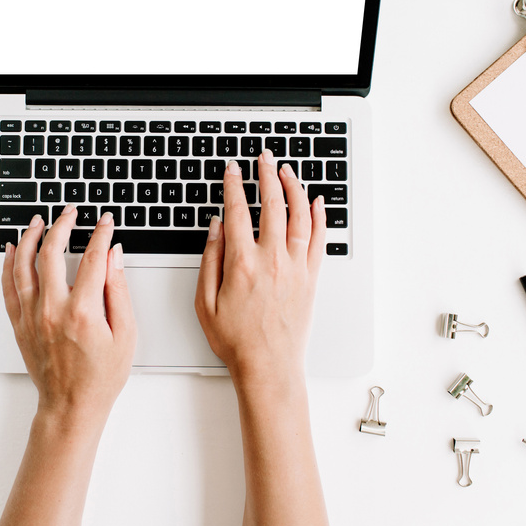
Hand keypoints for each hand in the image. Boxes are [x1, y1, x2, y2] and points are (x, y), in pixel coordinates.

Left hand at [1, 208, 136, 424]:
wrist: (71, 406)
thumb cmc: (101, 376)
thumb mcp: (125, 334)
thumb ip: (119, 290)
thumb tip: (114, 257)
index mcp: (84, 311)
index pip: (93, 258)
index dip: (101, 234)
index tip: (105, 222)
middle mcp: (53, 309)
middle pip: (53, 252)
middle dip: (63, 225)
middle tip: (71, 212)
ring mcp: (32, 316)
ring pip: (25, 265)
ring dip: (31, 238)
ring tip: (39, 221)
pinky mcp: (20, 324)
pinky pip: (9, 287)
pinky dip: (9, 264)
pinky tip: (13, 250)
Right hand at [195, 149, 325, 390]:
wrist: (268, 367)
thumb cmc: (236, 340)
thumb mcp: (205, 301)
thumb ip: (210, 259)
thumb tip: (216, 227)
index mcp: (242, 263)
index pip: (237, 211)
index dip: (234, 185)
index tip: (233, 169)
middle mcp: (272, 260)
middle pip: (272, 205)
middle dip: (267, 175)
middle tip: (264, 158)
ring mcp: (295, 268)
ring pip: (300, 216)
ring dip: (294, 188)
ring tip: (287, 171)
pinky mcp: (311, 278)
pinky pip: (319, 240)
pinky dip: (320, 217)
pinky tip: (318, 202)